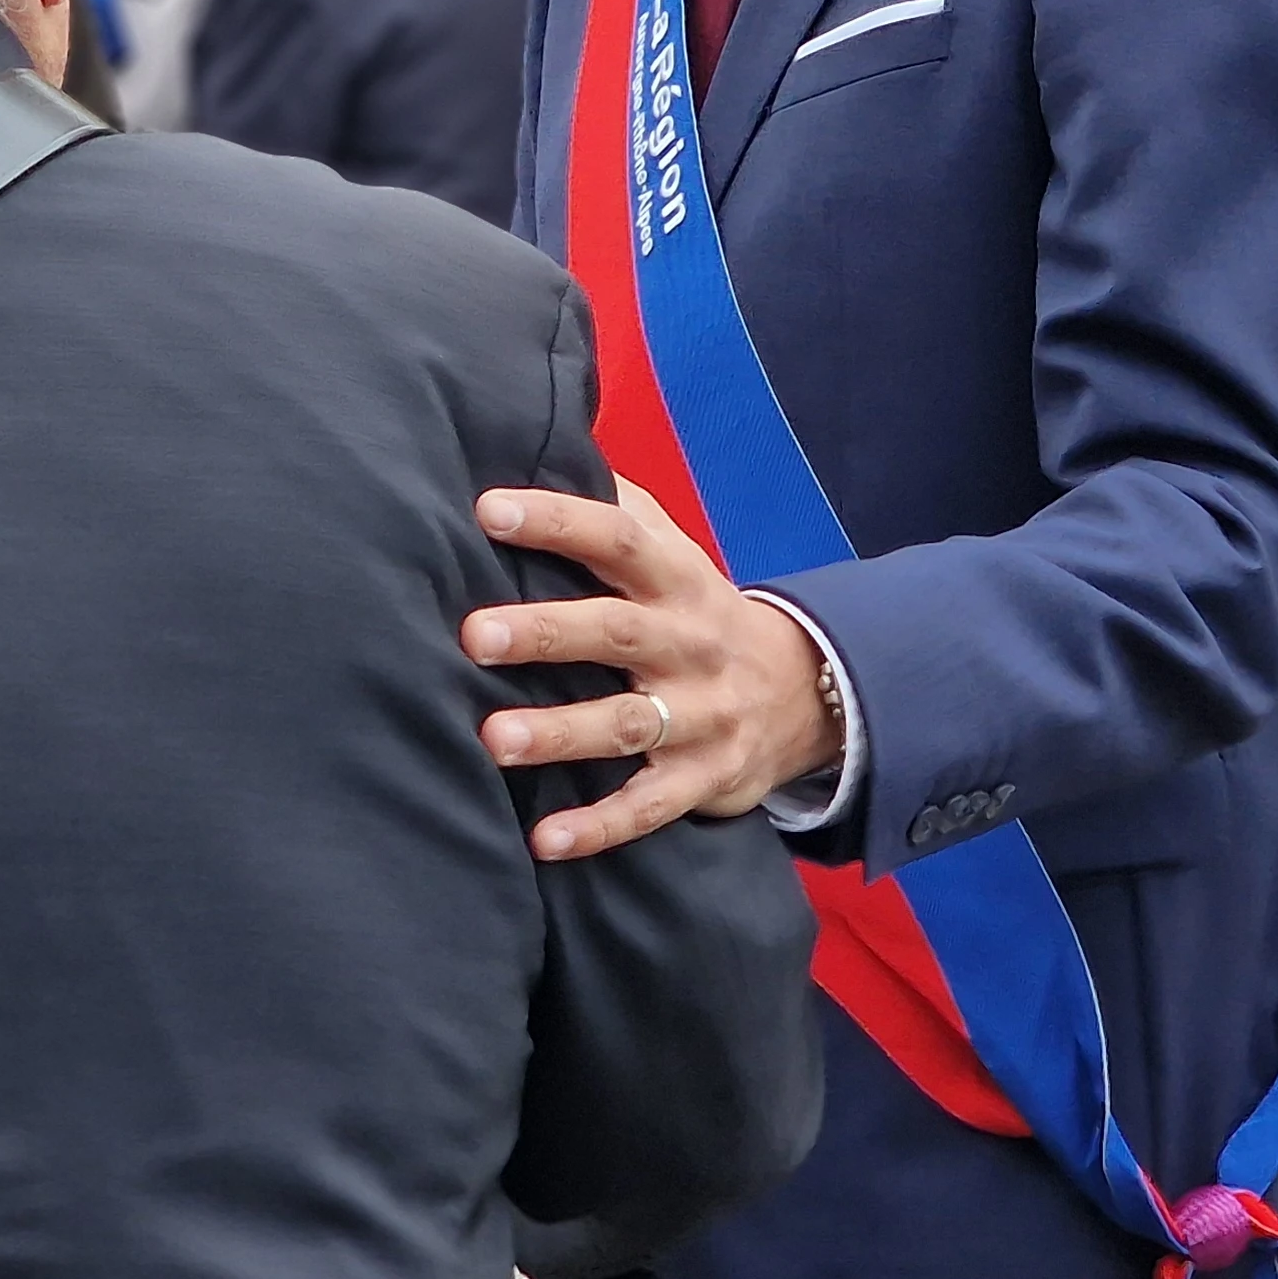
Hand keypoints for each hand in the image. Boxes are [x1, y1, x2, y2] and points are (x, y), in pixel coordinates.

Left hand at [466, 477, 840, 862]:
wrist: (805, 694)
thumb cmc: (700, 613)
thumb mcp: (676, 556)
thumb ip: (620, 508)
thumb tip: (551, 438)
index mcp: (676, 580)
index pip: (618, 539)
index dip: (558, 521)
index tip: (489, 510)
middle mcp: (689, 644)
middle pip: (615, 633)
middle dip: (545, 632)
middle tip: (472, 636)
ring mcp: (700, 716)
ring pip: (627, 724)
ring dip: (560, 734)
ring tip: (493, 740)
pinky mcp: (703, 780)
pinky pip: (649, 808)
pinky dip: (599, 827)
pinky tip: (544, 840)